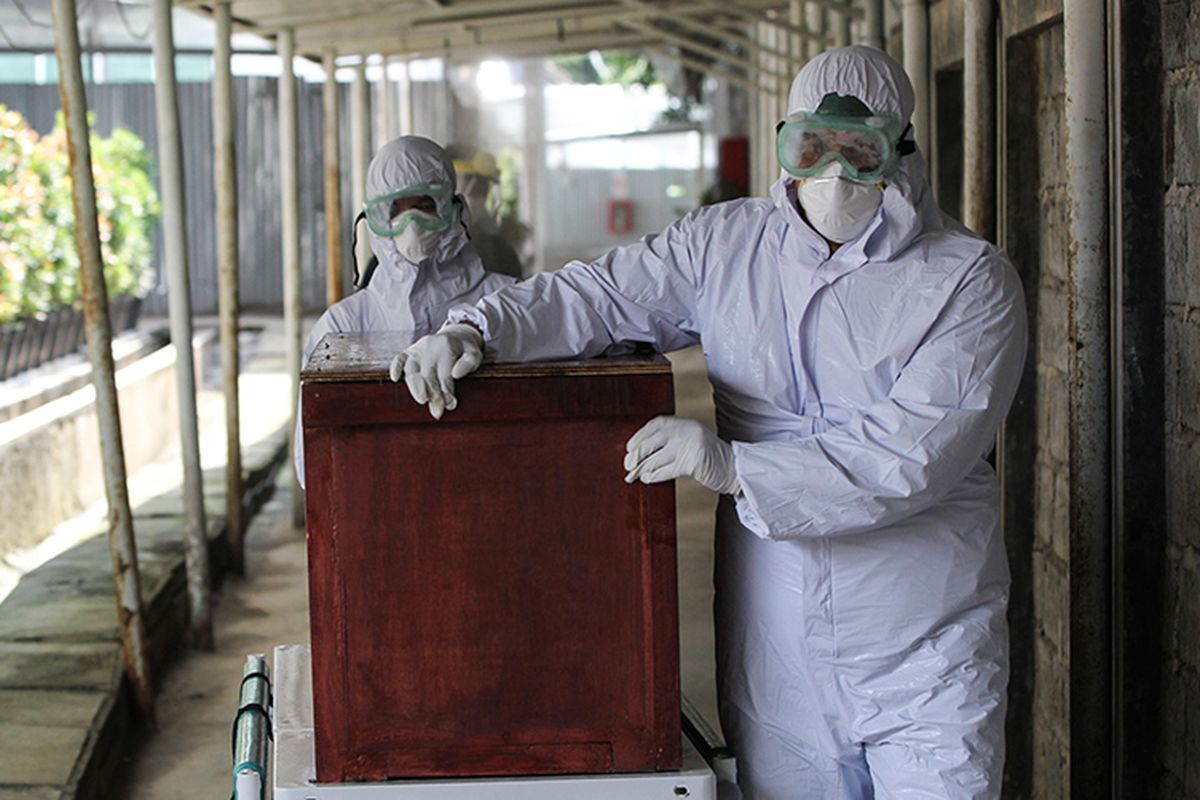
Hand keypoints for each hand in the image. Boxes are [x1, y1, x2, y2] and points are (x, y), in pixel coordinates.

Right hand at [389, 323, 483, 418]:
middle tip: (437, 412)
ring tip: (422, 400)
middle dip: (432, 394)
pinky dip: (395, 367)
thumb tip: (456, 374)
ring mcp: (418, 348)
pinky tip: (395, 379)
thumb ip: (469, 363)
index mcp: (446, 346)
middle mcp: (430, 345)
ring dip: (415, 386)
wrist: (456, 336)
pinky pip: (400, 358)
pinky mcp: (409, 351)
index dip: (447, 391)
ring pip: (411, 369)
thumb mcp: (475, 353)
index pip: (445, 373)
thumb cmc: (466, 350)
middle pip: (428, 374)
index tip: (450, 405)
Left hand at [623, 416, 740, 494]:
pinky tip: (648, 479)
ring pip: (656, 458)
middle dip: (637, 456)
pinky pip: (665, 470)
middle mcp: (686, 430)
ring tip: (635, 475)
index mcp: (684, 422)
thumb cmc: (708, 457)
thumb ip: (670, 441)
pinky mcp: (692, 462)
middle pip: (651, 443)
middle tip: (628, 466)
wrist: (734, 468)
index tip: (629, 448)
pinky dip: (654, 476)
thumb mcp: (689, 441)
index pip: (655, 425)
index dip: (639, 436)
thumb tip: (637, 452)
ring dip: (642, 469)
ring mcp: (689, 445)